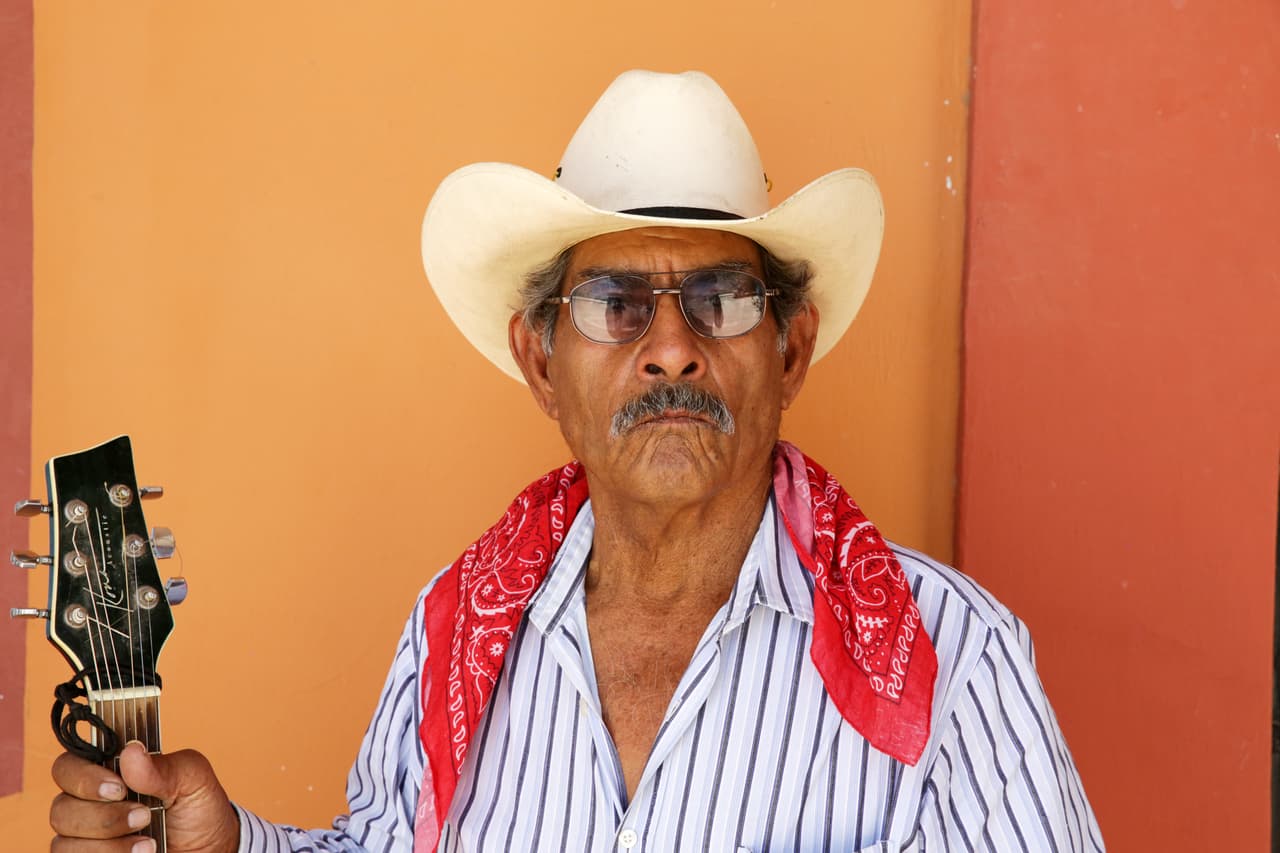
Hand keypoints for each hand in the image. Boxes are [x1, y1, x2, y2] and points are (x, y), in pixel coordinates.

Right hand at [50, 741, 239, 851]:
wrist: (210, 849)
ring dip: (109, 846)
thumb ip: (163, 767)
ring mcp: (84, 838)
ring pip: (63, 843)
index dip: (84, 777)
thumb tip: (131, 750)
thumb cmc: (197, 809)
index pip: (67, 767)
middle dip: (104, 817)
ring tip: (149, 844)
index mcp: (107, 772)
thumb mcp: (193, 780)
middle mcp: (87, 804)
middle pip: (60, 808)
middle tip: (144, 816)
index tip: (118, 788)